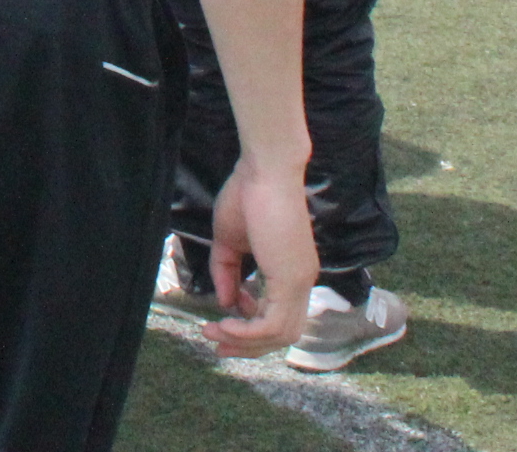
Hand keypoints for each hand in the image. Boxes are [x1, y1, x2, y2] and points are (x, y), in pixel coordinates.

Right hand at [204, 151, 319, 357]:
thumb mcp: (229, 240)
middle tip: (216, 347)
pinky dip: (247, 331)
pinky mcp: (291, 280)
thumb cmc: (247, 194)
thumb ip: (227, 272)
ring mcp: (300, 281)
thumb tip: (226, 303)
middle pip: (282, 334)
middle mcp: (302, 280)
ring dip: (245, 342)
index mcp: (292, 270)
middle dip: (247, 346)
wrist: (264, 169)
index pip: (279, 314)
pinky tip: (224, 320)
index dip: (251, 325)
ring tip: (213, 333)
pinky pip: (271, 324)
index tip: (225, 316)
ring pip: (280, 335)